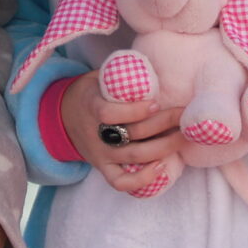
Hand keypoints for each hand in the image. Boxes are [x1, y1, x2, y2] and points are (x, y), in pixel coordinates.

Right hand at [58, 70, 183, 196]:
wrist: (63, 117)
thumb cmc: (92, 92)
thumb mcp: (98, 77)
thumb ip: (120, 75)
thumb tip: (157, 65)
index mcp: (91, 107)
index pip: (110, 113)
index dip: (135, 110)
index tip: (157, 102)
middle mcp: (96, 134)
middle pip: (132, 134)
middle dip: (164, 124)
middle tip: (184, 114)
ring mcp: (100, 154)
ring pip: (135, 157)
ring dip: (165, 147)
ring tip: (183, 136)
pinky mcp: (104, 168)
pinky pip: (121, 182)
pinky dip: (142, 180)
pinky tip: (162, 166)